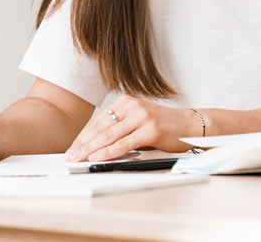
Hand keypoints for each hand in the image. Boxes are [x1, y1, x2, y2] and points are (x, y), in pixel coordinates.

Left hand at [64, 95, 202, 161]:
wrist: (189, 125)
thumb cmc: (163, 126)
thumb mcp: (138, 120)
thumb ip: (119, 128)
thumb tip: (94, 145)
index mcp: (126, 101)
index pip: (98, 120)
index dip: (83, 135)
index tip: (72, 148)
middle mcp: (132, 106)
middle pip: (101, 127)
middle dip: (83, 143)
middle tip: (70, 156)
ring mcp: (142, 117)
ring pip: (109, 135)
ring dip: (91, 149)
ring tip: (79, 159)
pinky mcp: (150, 130)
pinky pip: (124, 143)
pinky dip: (108, 152)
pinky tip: (97, 157)